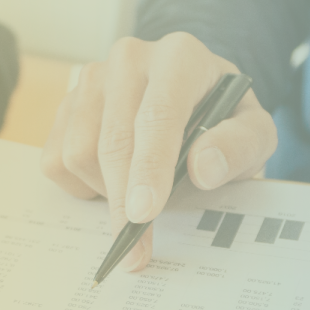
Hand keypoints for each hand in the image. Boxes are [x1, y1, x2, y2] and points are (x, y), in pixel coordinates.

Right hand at [39, 32, 275, 270]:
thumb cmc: (222, 119)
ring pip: (79, 153)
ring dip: (107, 191)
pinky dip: (82, 186)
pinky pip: (56, 161)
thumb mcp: (253, 133)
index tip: (145, 215)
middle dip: (123, 202)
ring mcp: (91, 79)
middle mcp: (129, 59)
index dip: (149, 169)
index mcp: (179, 58)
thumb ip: (238, 147)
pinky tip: (112, 180)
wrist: (192, 99)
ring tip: (139, 190)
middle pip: (113, 141)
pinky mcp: (66, 103)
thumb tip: (203, 168)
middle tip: (136, 250)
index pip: (157, 115)